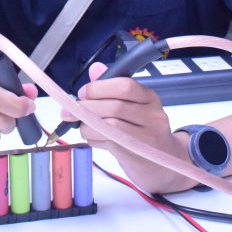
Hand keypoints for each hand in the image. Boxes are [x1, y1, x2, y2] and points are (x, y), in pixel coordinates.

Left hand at [66, 63, 189, 191]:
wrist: (160, 163)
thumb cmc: (142, 130)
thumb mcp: (132, 105)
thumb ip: (113, 86)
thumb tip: (95, 68)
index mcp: (149, 97)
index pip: (126, 85)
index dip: (99, 88)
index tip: (82, 93)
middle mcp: (152, 115)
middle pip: (115, 107)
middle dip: (87, 108)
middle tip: (71, 111)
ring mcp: (146, 136)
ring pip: (110, 126)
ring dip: (88, 125)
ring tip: (82, 126)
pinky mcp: (137, 153)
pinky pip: (109, 143)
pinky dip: (93, 139)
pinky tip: (92, 137)